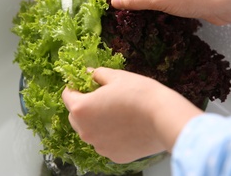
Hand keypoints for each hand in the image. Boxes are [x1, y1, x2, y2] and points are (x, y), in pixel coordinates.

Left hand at [62, 67, 201, 163]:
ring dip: (97, 122)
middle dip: (84, 106)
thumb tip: (89, 74)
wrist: (164, 117)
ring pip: (91, 131)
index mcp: (81, 109)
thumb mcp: (116, 76)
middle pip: (76, 116)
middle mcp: (85, 131)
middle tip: (101, 97)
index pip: (66, 96)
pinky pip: (106, 143)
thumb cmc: (139, 94)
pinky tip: (126, 126)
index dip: (75, 87)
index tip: (84, 84)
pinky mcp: (114, 156)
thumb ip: (97, 74)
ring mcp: (99, 146)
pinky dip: (111, 135)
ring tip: (117, 112)